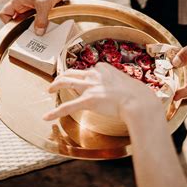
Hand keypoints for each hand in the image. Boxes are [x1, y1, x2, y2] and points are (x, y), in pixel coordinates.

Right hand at [0, 0, 70, 35]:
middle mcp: (21, 5)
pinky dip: (38, 24)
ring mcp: (29, 8)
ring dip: (31, 27)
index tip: (16, 30)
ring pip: (26, 21)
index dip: (7, 23)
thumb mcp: (44, 4)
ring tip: (38, 32)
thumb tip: (38, 32)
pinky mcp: (37, 10)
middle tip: (29, 35)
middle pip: (15, 21)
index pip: (4, 14)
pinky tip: (44, 28)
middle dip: (22, 29)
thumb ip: (41, 19)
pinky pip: (34, 20)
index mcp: (17, 2)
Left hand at [43, 63, 170, 123]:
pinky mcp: (88, 100)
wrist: (139, 101)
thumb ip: (116, 84)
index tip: (81, 81)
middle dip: (62, 77)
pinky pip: (67, 106)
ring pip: (65, 82)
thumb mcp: (125, 83)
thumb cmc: (137, 95)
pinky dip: (55, 112)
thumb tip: (116, 90)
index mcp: (103, 69)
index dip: (83, 76)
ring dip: (55, 85)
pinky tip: (47, 117)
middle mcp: (94, 75)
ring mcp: (90, 87)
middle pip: (72, 72)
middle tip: (56, 82)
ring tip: (49, 89)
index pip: (88, 70)